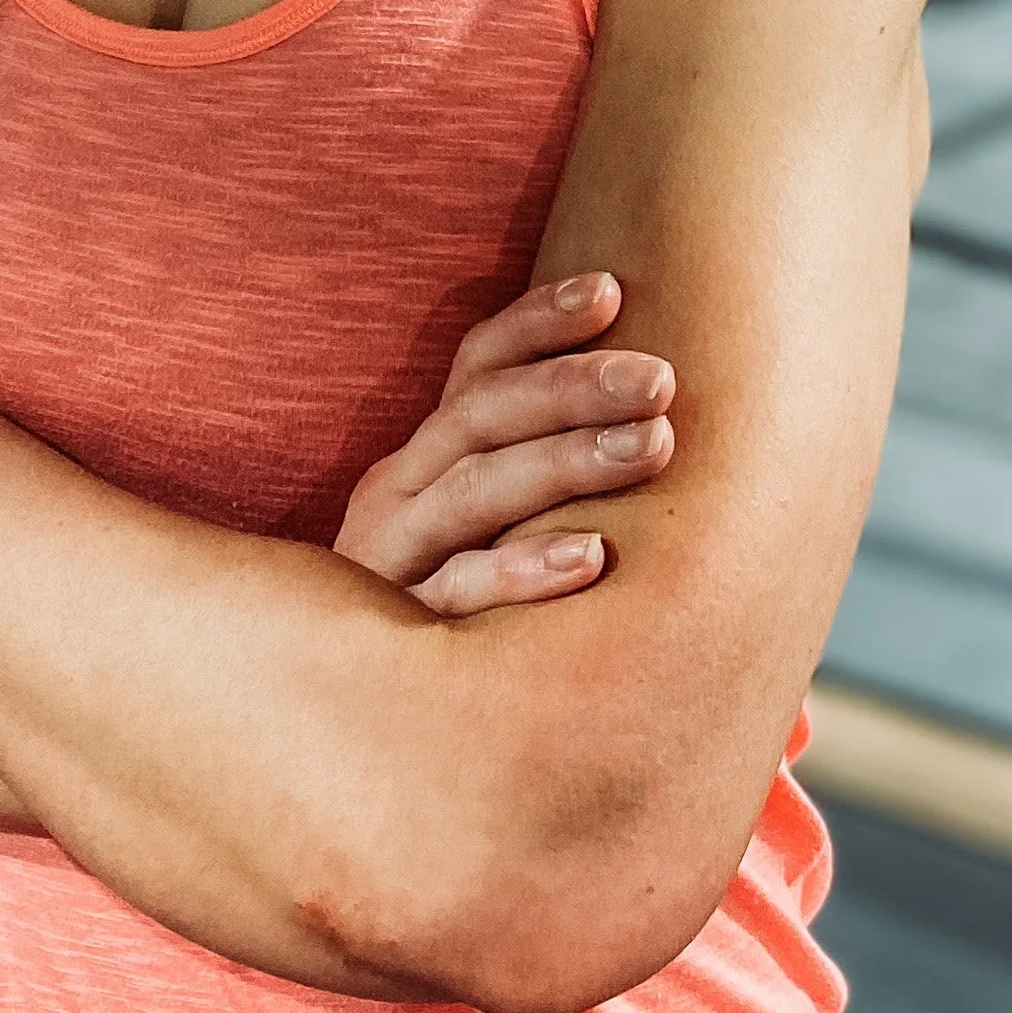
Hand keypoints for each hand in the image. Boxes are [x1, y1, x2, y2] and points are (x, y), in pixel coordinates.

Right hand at [334, 272, 674, 616]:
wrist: (348, 725)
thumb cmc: (451, 613)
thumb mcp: (478, 530)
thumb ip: (539, 479)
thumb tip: (662, 419)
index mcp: (424, 455)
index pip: (478, 364)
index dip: (539, 320)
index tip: (611, 287)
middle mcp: (401, 490)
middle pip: (486, 414)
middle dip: (576, 385)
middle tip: (663, 378)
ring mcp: (392, 558)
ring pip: (479, 490)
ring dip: (568, 459)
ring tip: (653, 446)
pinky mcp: (394, 634)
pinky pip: (459, 596)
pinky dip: (521, 572)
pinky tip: (592, 559)